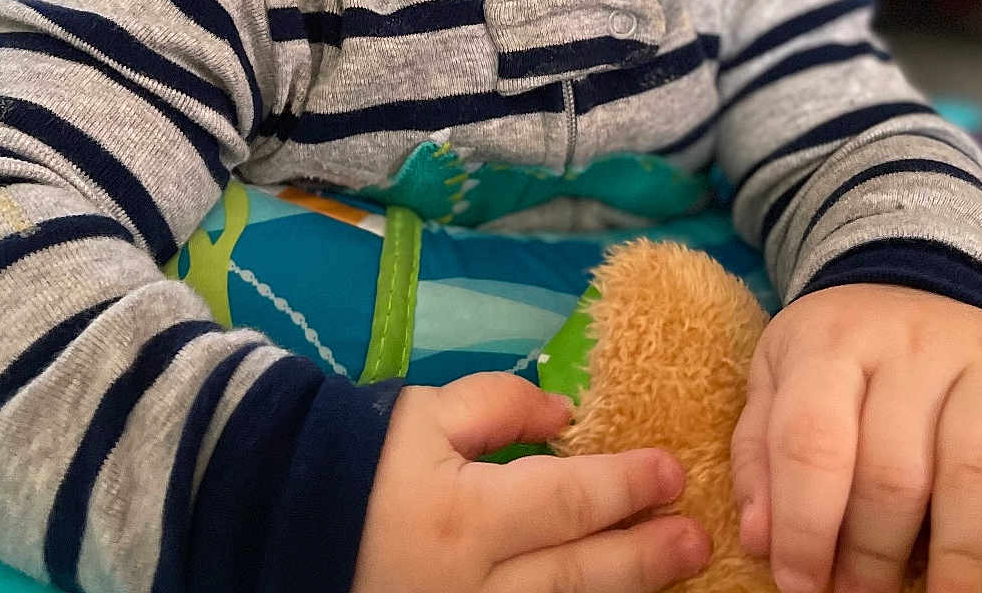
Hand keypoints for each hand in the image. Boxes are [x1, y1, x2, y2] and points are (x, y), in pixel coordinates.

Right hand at [353, 372, 710, 592]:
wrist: (284, 526)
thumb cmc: (359, 461)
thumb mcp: (424, 414)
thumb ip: (500, 406)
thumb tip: (566, 418)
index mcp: (463, 518)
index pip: (568, 502)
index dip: (626, 486)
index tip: (672, 471)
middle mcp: (471, 589)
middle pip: (579, 577)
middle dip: (645, 557)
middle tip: (698, 539)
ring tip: (672, 573)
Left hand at [728, 284, 981, 592]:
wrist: (915, 273)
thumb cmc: (840, 354)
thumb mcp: (778, 377)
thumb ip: (761, 452)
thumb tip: (759, 540)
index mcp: (829, 343)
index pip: (812, 440)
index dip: (805, 526)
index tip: (802, 587)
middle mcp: (906, 343)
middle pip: (893, 469)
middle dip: (874, 555)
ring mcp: (980, 354)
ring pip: (974, 466)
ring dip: (961, 554)